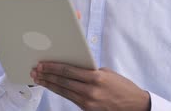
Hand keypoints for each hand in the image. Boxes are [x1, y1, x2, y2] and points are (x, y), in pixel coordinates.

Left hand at [31, 62, 149, 110]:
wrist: (135, 106)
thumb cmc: (122, 87)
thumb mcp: (107, 73)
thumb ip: (90, 71)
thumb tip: (74, 67)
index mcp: (96, 77)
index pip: (69, 71)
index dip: (53, 67)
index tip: (42, 64)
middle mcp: (91, 90)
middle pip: (63, 81)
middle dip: (47, 75)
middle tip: (35, 71)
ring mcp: (89, 102)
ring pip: (64, 91)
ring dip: (49, 84)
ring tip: (38, 79)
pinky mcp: (88, 109)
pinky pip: (70, 98)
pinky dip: (59, 92)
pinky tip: (52, 87)